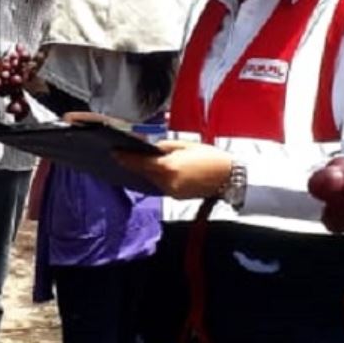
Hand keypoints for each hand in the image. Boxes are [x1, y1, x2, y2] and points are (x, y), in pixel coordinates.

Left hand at [112, 140, 233, 199]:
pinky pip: (162, 186)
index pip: (139, 163)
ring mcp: (172, 192)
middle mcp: (167, 182)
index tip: (113, 153)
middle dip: (136, 164)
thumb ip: (165, 147)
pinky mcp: (177, 197)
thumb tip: (150, 149)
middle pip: (144, 173)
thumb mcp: (186, 145)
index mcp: (168, 167)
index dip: (125, 158)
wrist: (230, 178)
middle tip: (125, 153)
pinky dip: (158, 178)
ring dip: (147, 172)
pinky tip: (158, 171)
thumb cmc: (211, 157)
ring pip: (152, 180)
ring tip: (141, 161)